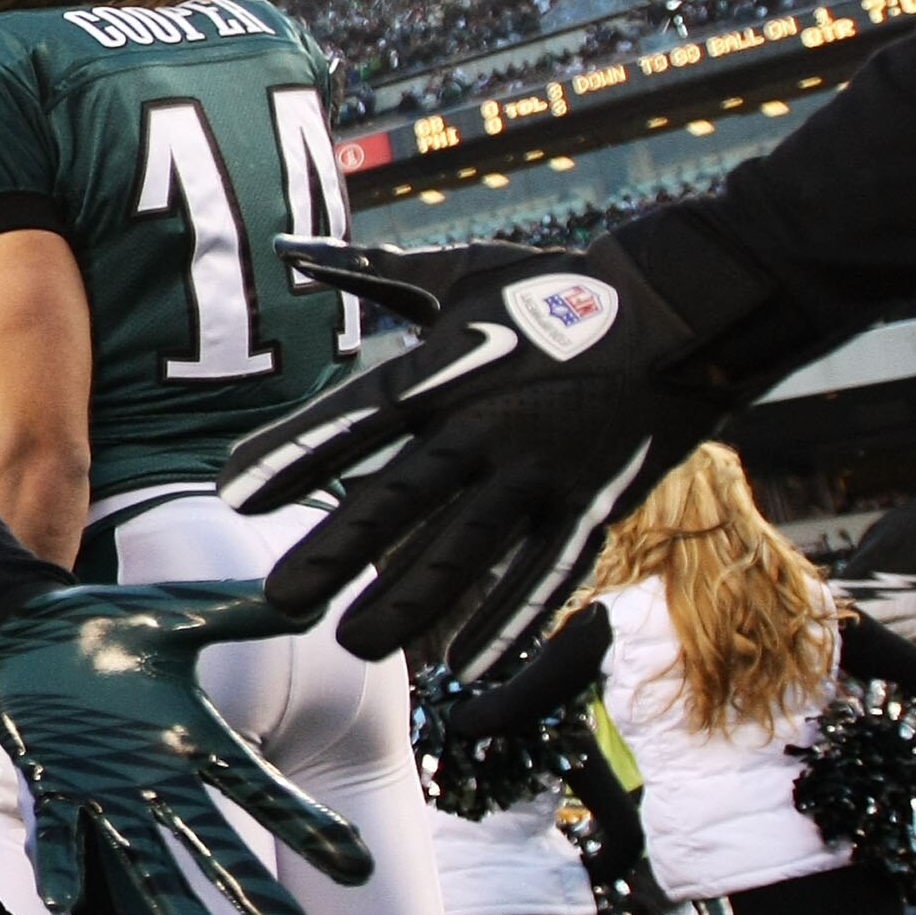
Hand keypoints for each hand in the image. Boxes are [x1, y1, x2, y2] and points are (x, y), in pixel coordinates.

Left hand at [0, 581, 369, 914]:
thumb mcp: (177, 612)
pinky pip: (60, 833)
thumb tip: (306, 598)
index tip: (356, 867)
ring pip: (144, 856)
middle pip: (213, 842)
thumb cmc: (105, 623)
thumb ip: (237, 611)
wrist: (22, 621)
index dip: (305, 825)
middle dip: (251, 889)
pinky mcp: (51, 782)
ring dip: (168, 900)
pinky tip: (63, 900)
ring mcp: (104, 787)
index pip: (260, 789)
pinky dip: (61, 866)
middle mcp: (156, 776)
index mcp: (193, 737)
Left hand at [221, 236, 725, 675]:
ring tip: (354, 644)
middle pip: (399, 496)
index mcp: (444, 370)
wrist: (683, 307)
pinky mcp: (593, 503)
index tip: (232, 492)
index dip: (291, 455)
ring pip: (466, 548)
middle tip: (278, 601)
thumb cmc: (555, 288)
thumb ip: (371, 274)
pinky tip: (465, 663)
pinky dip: (509, 619)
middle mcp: (485, 424)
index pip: (352, 420)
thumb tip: (292, 250)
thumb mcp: (458, 273)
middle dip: (336, 551)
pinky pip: (546, 572)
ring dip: (410, 600)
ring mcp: (541, 469)